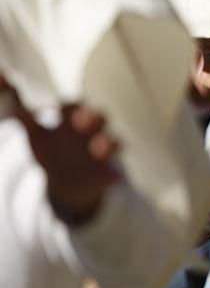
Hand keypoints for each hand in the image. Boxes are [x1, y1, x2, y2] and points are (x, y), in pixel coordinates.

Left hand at [16, 99, 120, 225]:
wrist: (68, 181)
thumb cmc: (53, 151)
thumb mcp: (36, 136)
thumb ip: (26, 121)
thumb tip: (16, 107)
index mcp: (75, 119)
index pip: (75, 107)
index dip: (70, 107)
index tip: (59, 109)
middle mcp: (93, 132)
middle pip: (100, 118)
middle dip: (92, 118)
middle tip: (82, 120)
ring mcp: (103, 152)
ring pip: (113, 142)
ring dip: (108, 144)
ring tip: (99, 148)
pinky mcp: (108, 173)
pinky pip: (115, 173)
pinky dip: (114, 174)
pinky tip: (112, 176)